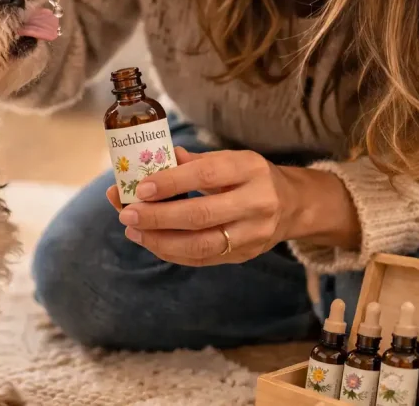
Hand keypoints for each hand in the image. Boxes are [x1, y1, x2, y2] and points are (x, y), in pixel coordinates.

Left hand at [105, 147, 297, 266]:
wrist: (292, 205)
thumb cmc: (249, 177)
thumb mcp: (229, 159)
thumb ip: (193, 162)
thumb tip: (152, 162)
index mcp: (250, 170)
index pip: (207, 176)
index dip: (171, 182)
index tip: (140, 188)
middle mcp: (257, 203)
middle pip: (201, 215)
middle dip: (158, 217)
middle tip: (127, 213)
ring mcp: (253, 234)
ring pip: (201, 244)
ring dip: (160, 240)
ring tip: (133, 230)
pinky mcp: (245, 255)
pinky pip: (203, 259)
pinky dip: (172, 252)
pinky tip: (151, 241)